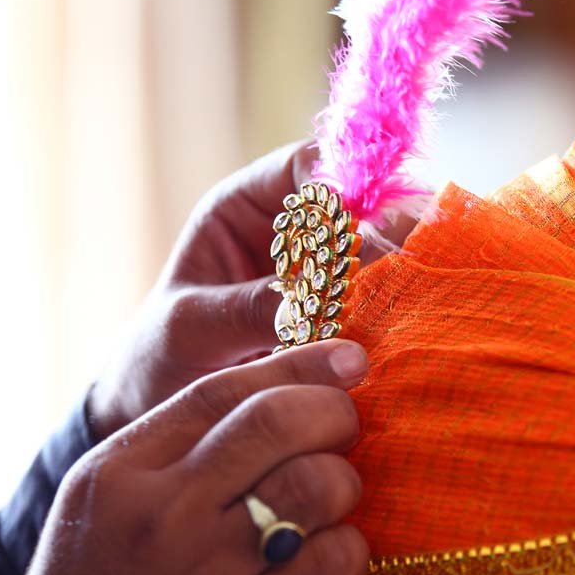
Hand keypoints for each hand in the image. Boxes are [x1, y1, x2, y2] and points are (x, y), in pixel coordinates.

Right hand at [4, 340, 370, 574]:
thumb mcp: (102, 503)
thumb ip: (172, 448)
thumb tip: (273, 389)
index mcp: (122, 471)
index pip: (223, 391)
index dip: (297, 364)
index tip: (347, 356)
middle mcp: (164, 511)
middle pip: (277, 421)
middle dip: (333, 410)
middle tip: (348, 421)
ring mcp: (208, 569)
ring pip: (314, 483)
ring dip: (344, 480)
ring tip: (335, 496)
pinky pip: (335, 558)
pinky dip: (351, 547)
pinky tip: (336, 552)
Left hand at [86, 142, 411, 440]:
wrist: (163, 408)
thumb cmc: (159, 358)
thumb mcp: (190, 329)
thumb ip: (247, 308)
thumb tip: (316, 302)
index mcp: (244, 206)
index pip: (305, 166)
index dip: (342, 183)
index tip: (362, 225)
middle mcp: (294, 229)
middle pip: (362, 202)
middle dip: (390, 226)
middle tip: (408, 261)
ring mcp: (329, 272)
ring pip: (386, 248)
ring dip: (403, 269)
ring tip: (415, 298)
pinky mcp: (351, 314)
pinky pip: (388, 296)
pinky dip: (403, 307)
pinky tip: (414, 325)